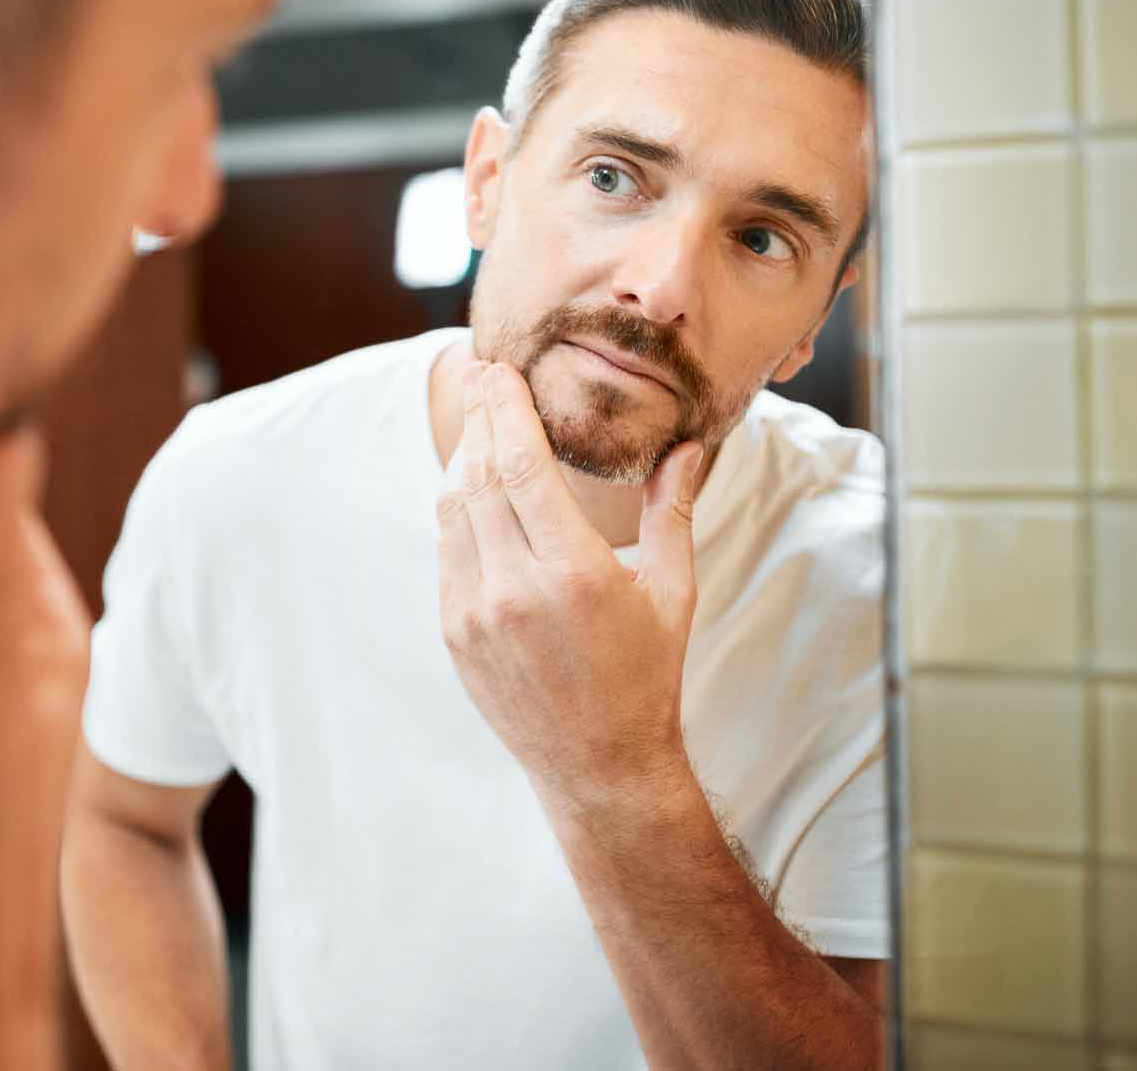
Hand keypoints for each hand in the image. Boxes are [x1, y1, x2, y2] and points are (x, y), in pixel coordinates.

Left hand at [435, 361, 705, 817]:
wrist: (599, 765)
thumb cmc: (647, 675)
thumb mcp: (673, 591)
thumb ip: (673, 510)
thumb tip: (690, 445)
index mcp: (573, 572)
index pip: (520, 465)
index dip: (502, 410)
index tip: (497, 371)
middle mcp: (514, 589)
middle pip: (478, 477)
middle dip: (478, 420)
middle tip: (481, 376)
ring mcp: (474, 613)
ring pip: (453, 510)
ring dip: (463, 459)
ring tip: (478, 423)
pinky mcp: (453, 632)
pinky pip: (446, 551)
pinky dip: (457, 509)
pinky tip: (473, 486)